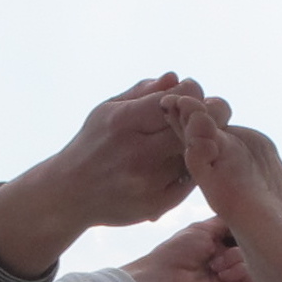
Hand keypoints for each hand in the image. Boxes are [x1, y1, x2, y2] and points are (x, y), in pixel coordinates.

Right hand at [0, 75, 216, 275]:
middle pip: (198, 127)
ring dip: (205, 142)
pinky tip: (187, 161)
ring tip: (197, 135)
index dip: (194, 92)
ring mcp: (149, 181)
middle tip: (211, 113)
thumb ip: (143, 92)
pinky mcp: (157, 204)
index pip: (181, 98)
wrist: (69, 194)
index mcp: (124, 121)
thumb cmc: (92, 143)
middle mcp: (137, 152)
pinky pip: (192, 181)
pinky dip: (195, 168)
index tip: (192, 93)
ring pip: (199, 154)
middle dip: (211, 115)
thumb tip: (176, 77)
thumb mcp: (107, 110)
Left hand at [124, 217, 252, 281]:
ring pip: (253, 262)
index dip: (246, 229)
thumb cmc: (177, 251)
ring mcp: (231, 274)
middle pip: (252, 246)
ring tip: (214, 266)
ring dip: (235, 260)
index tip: (244, 226)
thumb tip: (244, 213)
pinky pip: (252, 280)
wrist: (164, 279)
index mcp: (218, 241)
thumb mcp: (202, 228)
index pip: (243, 232)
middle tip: (219, 250)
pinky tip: (222, 275)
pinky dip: (240, 273)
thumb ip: (225, 221)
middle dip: (239, 245)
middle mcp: (226, 257)